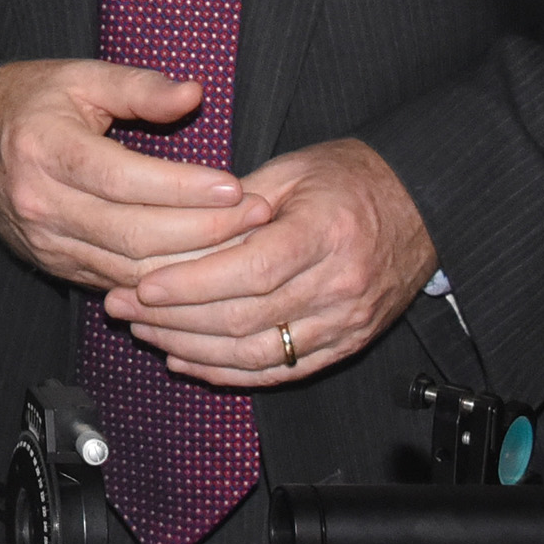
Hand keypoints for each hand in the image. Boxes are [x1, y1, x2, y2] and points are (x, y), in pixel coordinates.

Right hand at [0, 60, 270, 291]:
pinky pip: (119, 283)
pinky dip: (165, 280)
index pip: (125, 180)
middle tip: (257, 216)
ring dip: (192, 263)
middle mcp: (43, 203)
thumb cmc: (32, 102)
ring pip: (131, 269)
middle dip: (204, 231)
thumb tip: (193, 94)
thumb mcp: (80, 77)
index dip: (184, 188)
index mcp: (47, 150)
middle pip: (134, 233)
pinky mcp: (55, 265)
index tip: (236, 187)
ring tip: (243, 244)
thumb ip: (138, 86)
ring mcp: (47, 242)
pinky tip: (204, 265)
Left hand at [102, 138, 435, 387]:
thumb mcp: (294, 170)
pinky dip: (228, 373)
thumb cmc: (351, 178)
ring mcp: (346, 322)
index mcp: (326, 233)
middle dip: (174, 318)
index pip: (251, 270)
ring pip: (257, 353)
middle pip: (245, 317)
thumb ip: (237, 201)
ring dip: (191, 349)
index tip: (142, 283)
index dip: (192, 284)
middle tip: (122, 306)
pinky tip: (185, 361)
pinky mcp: (346, 345)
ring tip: (143, 332)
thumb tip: (173, 228)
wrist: (421, 205)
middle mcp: (340, 285)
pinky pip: (280, 371)